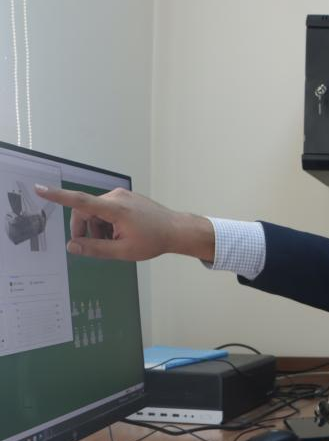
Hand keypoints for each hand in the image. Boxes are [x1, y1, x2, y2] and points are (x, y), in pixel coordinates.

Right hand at [33, 184, 213, 261]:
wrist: (176, 230)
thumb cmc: (154, 240)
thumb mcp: (123, 251)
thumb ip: (95, 249)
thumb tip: (72, 247)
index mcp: (115, 209)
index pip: (80, 201)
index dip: (58, 196)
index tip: (40, 189)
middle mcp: (116, 197)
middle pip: (85, 211)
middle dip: (84, 229)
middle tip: (94, 246)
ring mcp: (122, 196)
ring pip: (95, 211)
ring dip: (97, 227)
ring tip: (114, 242)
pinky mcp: (125, 198)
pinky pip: (106, 209)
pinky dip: (106, 222)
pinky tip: (119, 234)